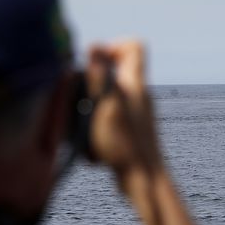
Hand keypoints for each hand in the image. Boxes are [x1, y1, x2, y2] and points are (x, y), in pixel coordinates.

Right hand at [86, 41, 163, 188]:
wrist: (144, 180)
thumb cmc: (126, 145)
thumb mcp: (107, 107)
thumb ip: (100, 77)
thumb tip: (94, 44)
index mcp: (136, 83)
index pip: (134, 46)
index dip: (113, 46)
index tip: (94, 63)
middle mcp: (139, 94)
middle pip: (118, 69)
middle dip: (94, 77)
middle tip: (80, 95)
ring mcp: (136, 111)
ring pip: (112, 93)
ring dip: (93, 102)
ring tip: (82, 120)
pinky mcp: (131, 128)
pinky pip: (111, 113)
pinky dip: (97, 120)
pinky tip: (90, 139)